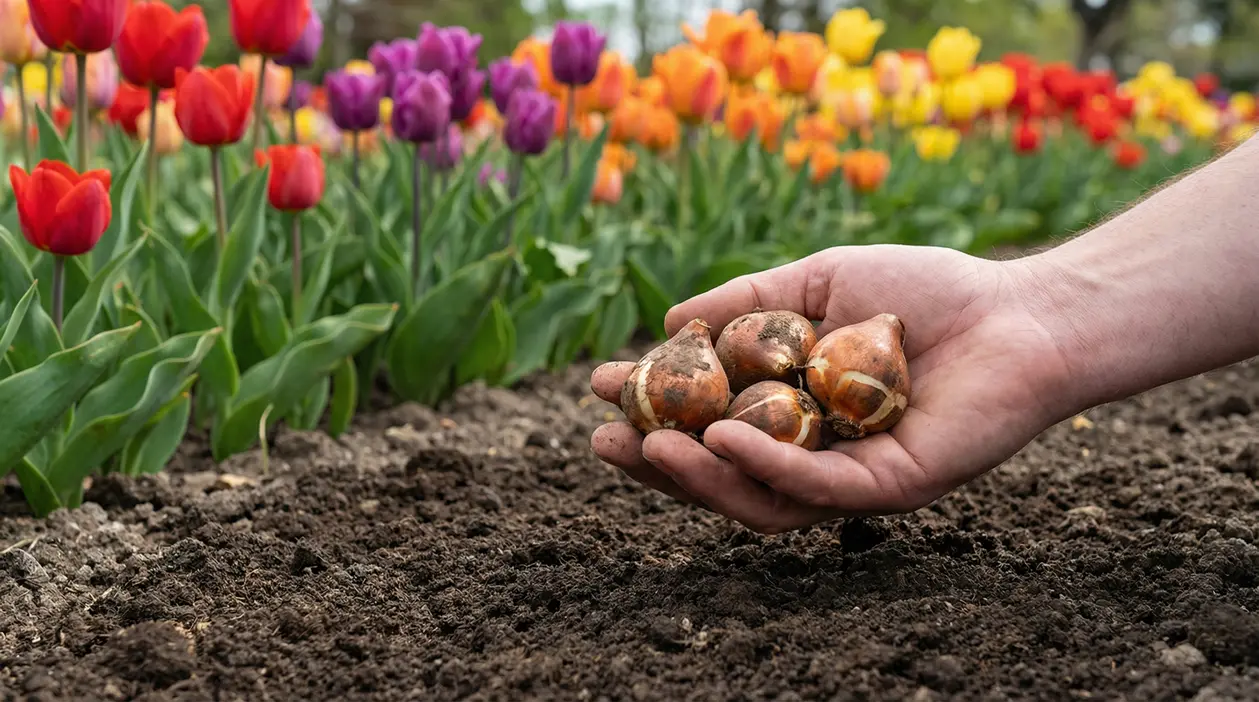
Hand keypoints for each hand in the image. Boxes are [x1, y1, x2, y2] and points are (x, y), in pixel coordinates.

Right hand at [590, 244, 1076, 533]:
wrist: (1019, 312)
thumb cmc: (922, 291)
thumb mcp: (816, 283)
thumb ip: (747, 305)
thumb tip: (670, 324)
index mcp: (793, 412)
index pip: (709, 423)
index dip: (651, 411)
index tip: (598, 388)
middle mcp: (816, 455)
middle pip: (723, 476)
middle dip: (657, 462)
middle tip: (603, 438)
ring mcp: (851, 479)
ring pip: (759, 499)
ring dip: (697, 477)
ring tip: (648, 445)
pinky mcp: (889, 488)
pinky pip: (814, 490)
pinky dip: (762, 466)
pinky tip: (716, 438)